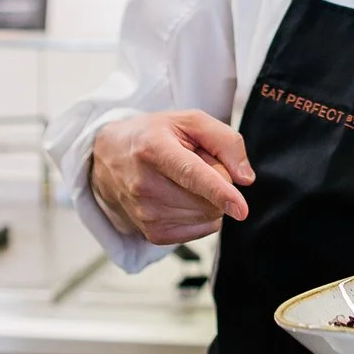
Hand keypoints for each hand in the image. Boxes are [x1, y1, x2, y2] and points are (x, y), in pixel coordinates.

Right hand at [89, 110, 253, 245]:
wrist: (109, 157)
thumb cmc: (155, 135)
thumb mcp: (189, 120)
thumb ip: (225, 140)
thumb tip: (245, 179)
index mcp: (154, 150)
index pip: (191, 175)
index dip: (219, 192)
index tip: (240, 209)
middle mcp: (145, 185)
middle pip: (208, 200)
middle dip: (218, 183)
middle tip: (196, 164)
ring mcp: (146, 214)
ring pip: (208, 216)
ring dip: (208, 199)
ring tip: (182, 179)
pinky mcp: (152, 233)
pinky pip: (202, 230)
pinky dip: (202, 214)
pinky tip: (181, 196)